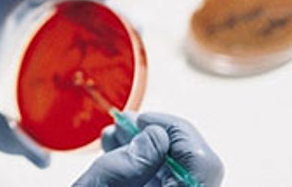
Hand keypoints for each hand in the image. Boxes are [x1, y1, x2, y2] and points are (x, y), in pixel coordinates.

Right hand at [73, 112, 223, 186]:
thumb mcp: (98, 186)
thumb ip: (130, 160)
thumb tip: (156, 134)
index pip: (202, 161)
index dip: (176, 132)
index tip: (146, 120)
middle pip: (193, 162)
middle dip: (158, 135)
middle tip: (126, 124)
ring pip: (178, 168)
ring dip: (148, 146)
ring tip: (115, 136)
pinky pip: (165, 177)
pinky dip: (144, 161)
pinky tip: (118, 151)